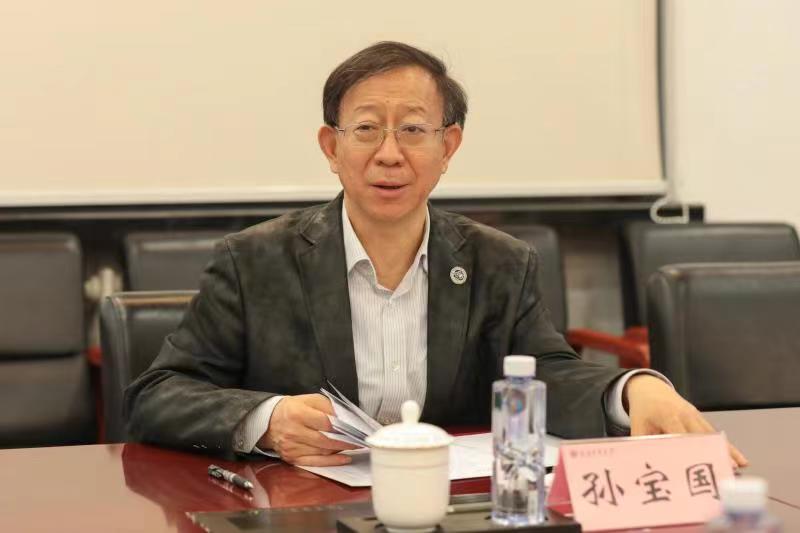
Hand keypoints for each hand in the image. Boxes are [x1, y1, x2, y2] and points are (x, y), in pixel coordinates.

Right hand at [259, 394, 357, 465]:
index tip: (356, 428)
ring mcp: (292, 447)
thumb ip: (328, 406)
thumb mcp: (310, 400)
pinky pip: (315, 463)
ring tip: (354, 446)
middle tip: (360, 440)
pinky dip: (331, 462)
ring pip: (322, 452)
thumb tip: (345, 418)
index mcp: (297, 414)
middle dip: (345, 441)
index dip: (342, 427)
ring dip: (340, 450)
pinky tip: (344, 458)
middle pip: (325, 440)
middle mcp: (293, 432)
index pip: (325, 423)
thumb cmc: (293, 408)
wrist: (268, 421)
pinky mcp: (292, 458)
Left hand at [625, 375, 748, 467]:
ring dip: (725, 451)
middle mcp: (684, 414)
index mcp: (667, 415)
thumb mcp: (637, 425)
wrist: (650, 388)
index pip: (681, 435)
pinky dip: (726, 447)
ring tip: (737, 468)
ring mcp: (695, 415)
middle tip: (726, 469)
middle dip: (714, 452)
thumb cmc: (644, 410)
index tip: (699, 465)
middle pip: (702, 436)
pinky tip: (739, 460)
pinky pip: (714, 434)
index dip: (691, 450)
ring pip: (712, 435)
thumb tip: (643, 464)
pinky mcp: (700, 418)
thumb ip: (641, 444)